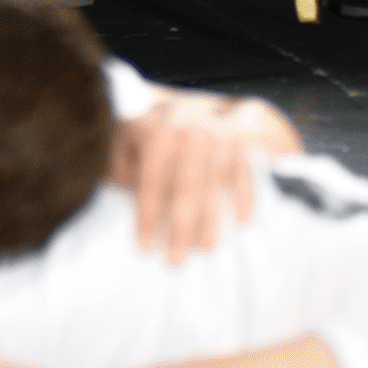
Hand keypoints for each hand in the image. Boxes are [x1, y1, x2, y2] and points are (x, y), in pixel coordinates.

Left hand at [108, 92, 300, 264]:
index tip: (145, 248)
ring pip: (215, 185)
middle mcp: (188, 130)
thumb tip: (128, 200)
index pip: (152, 182)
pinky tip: (240, 222)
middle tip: (176, 261)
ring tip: (205, 249)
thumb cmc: (146, 134)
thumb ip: (123, 170)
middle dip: (180, 229)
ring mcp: (216, 135)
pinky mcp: (239, 140)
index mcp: (156, 131)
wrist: (185, 106)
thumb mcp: (125, 144)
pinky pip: (244, 174)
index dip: (147, 217)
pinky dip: (244, 198)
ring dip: (211, 221)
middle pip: (185, 189)